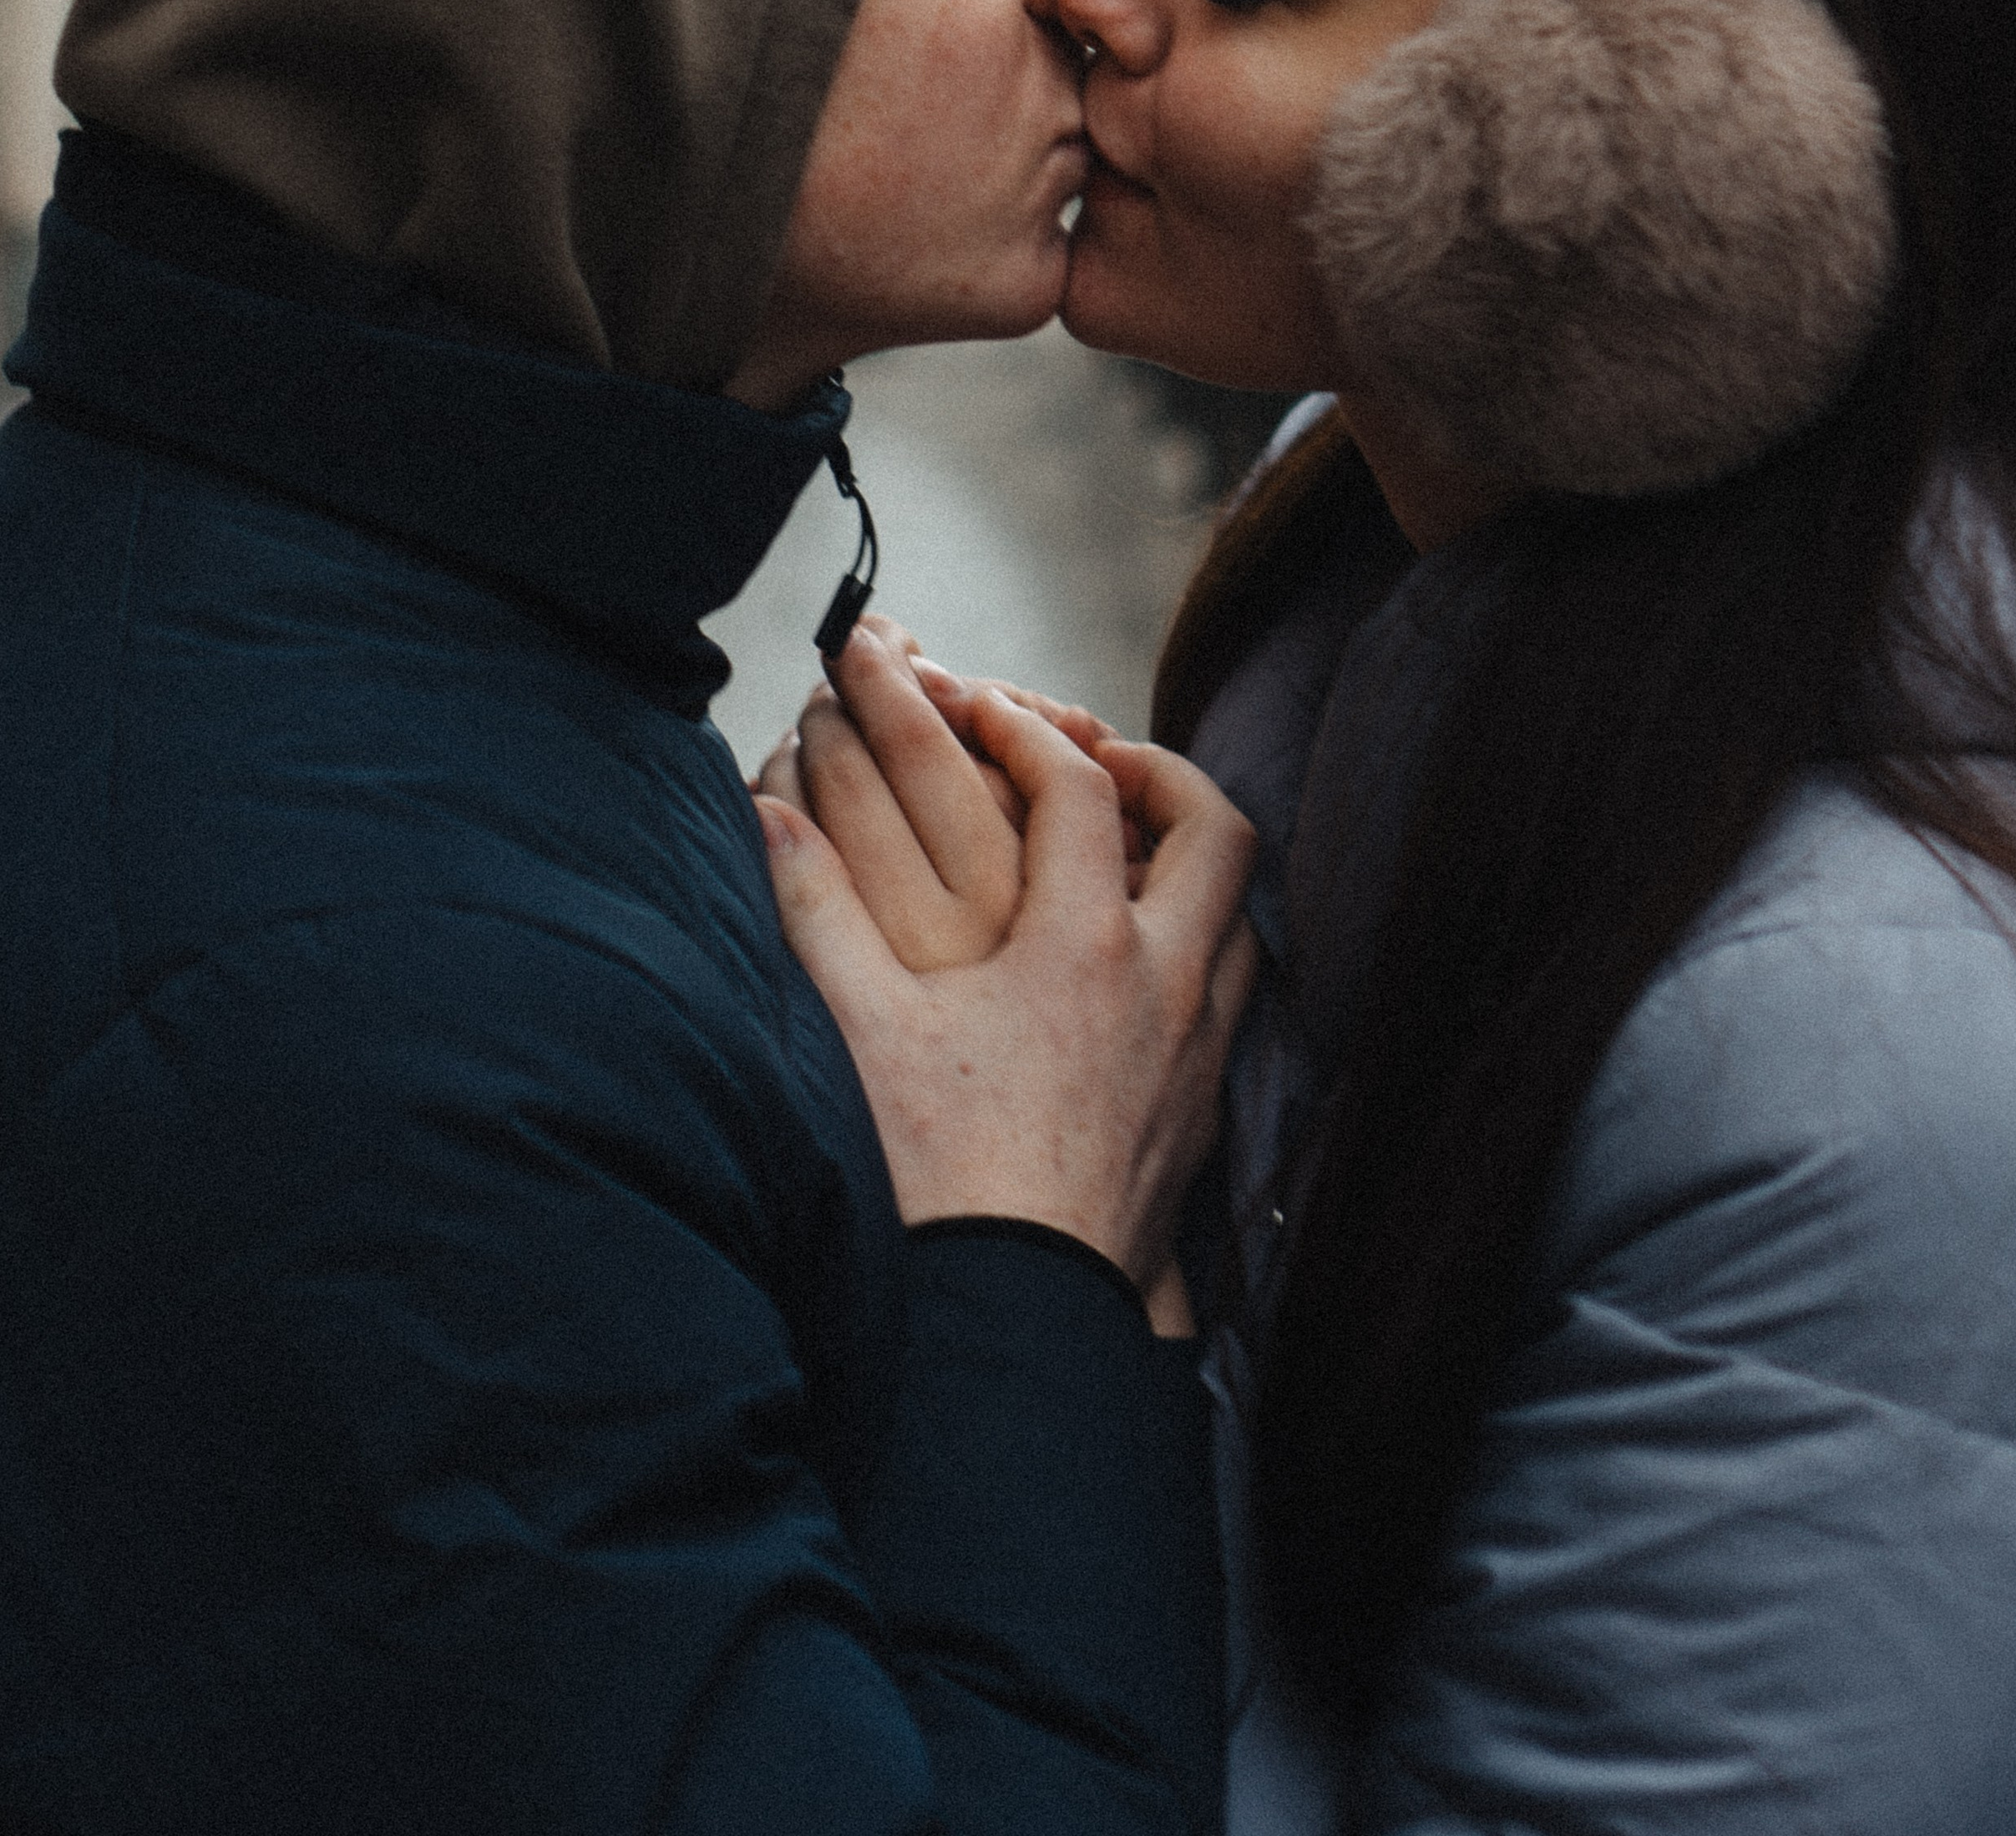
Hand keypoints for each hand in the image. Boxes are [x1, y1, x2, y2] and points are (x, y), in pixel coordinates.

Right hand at [757, 633, 1256, 1295]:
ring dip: (1188, 859)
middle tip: (1098, 760)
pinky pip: (1231, 984)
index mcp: (1085, 945)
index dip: (1026, 729)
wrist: (1022, 1314)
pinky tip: (1134, 961)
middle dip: (1161, 772)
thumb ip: (814, 910)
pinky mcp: (1204, 1105)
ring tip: (1123, 849)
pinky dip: (1197, 940)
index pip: (1079, 787)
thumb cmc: (943, 1179)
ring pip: (1238, 909)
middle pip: (1214, 827)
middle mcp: (1166, 982)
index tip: (979, 710)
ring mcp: (1199, 1046)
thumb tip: (766, 816)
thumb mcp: (864, 1032)